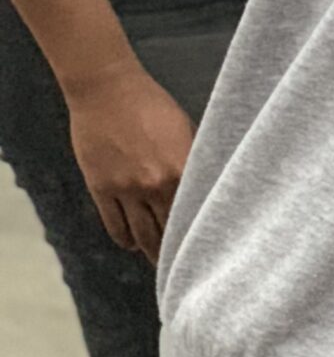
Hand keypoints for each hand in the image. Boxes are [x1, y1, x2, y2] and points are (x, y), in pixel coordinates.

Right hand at [65, 61, 195, 259]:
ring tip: (162, 265)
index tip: (210, 249)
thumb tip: (208, 185)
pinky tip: (132, 245)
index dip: (202, 234)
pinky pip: (114, 225)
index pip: (196, 214)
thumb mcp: (185, 129)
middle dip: (178, 251)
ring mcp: (126, 190)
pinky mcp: (101, 188)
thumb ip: (195, 160)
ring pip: (142, 235)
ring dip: (152, 252)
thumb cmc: (151, 103)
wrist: (107, 89)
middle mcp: (155, 185)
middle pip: (170, 231)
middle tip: (188, 266)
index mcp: (182, 169)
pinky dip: (125, 240)